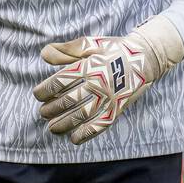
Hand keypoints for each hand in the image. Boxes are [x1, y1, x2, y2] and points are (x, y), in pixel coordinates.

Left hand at [32, 14, 183, 144]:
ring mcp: (109, 97)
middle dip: (52, 108)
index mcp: (89, 66)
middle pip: (69, 100)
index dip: (46, 90)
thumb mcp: (91, 44)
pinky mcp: (118, 108)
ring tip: (52, 127)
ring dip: (64, 123)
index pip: (61, 81)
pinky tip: (74, 138)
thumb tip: (44, 54)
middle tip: (43, 113)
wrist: (145, 59)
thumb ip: (67, 50)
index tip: (38, 95)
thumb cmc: (114, 50)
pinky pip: (101, 124)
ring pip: (82, 114)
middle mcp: (98, 83)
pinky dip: (87, 133)